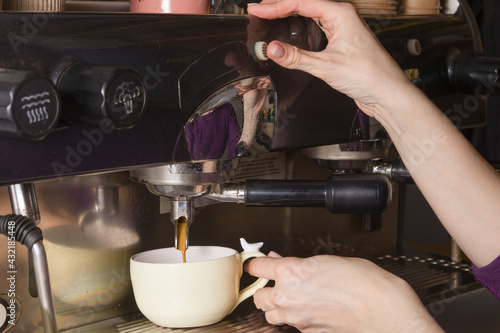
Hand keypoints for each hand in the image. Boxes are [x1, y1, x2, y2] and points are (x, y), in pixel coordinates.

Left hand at [245, 254, 443, 331]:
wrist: (385, 313)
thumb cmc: (366, 284)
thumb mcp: (330, 261)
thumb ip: (302, 263)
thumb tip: (284, 261)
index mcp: (292, 272)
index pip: (259, 267)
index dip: (255, 263)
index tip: (255, 262)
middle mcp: (289, 297)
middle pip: (259, 295)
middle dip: (264, 288)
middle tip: (274, 280)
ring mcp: (297, 318)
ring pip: (270, 314)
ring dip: (274, 305)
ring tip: (288, 296)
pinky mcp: (308, 332)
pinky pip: (290, 324)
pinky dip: (292, 317)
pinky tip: (307, 308)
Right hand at [247, 0, 411, 116]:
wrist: (387, 93)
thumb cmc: (369, 76)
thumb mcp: (327, 66)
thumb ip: (297, 58)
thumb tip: (272, 49)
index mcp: (341, 14)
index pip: (302, 3)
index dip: (276, 6)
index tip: (258, 9)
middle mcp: (342, 17)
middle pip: (305, 4)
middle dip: (281, 6)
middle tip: (259, 9)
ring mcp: (342, 29)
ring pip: (311, 15)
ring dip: (290, 15)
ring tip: (270, 15)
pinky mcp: (341, 42)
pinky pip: (316, 28)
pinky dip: (300, 28)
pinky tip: (291, 31)